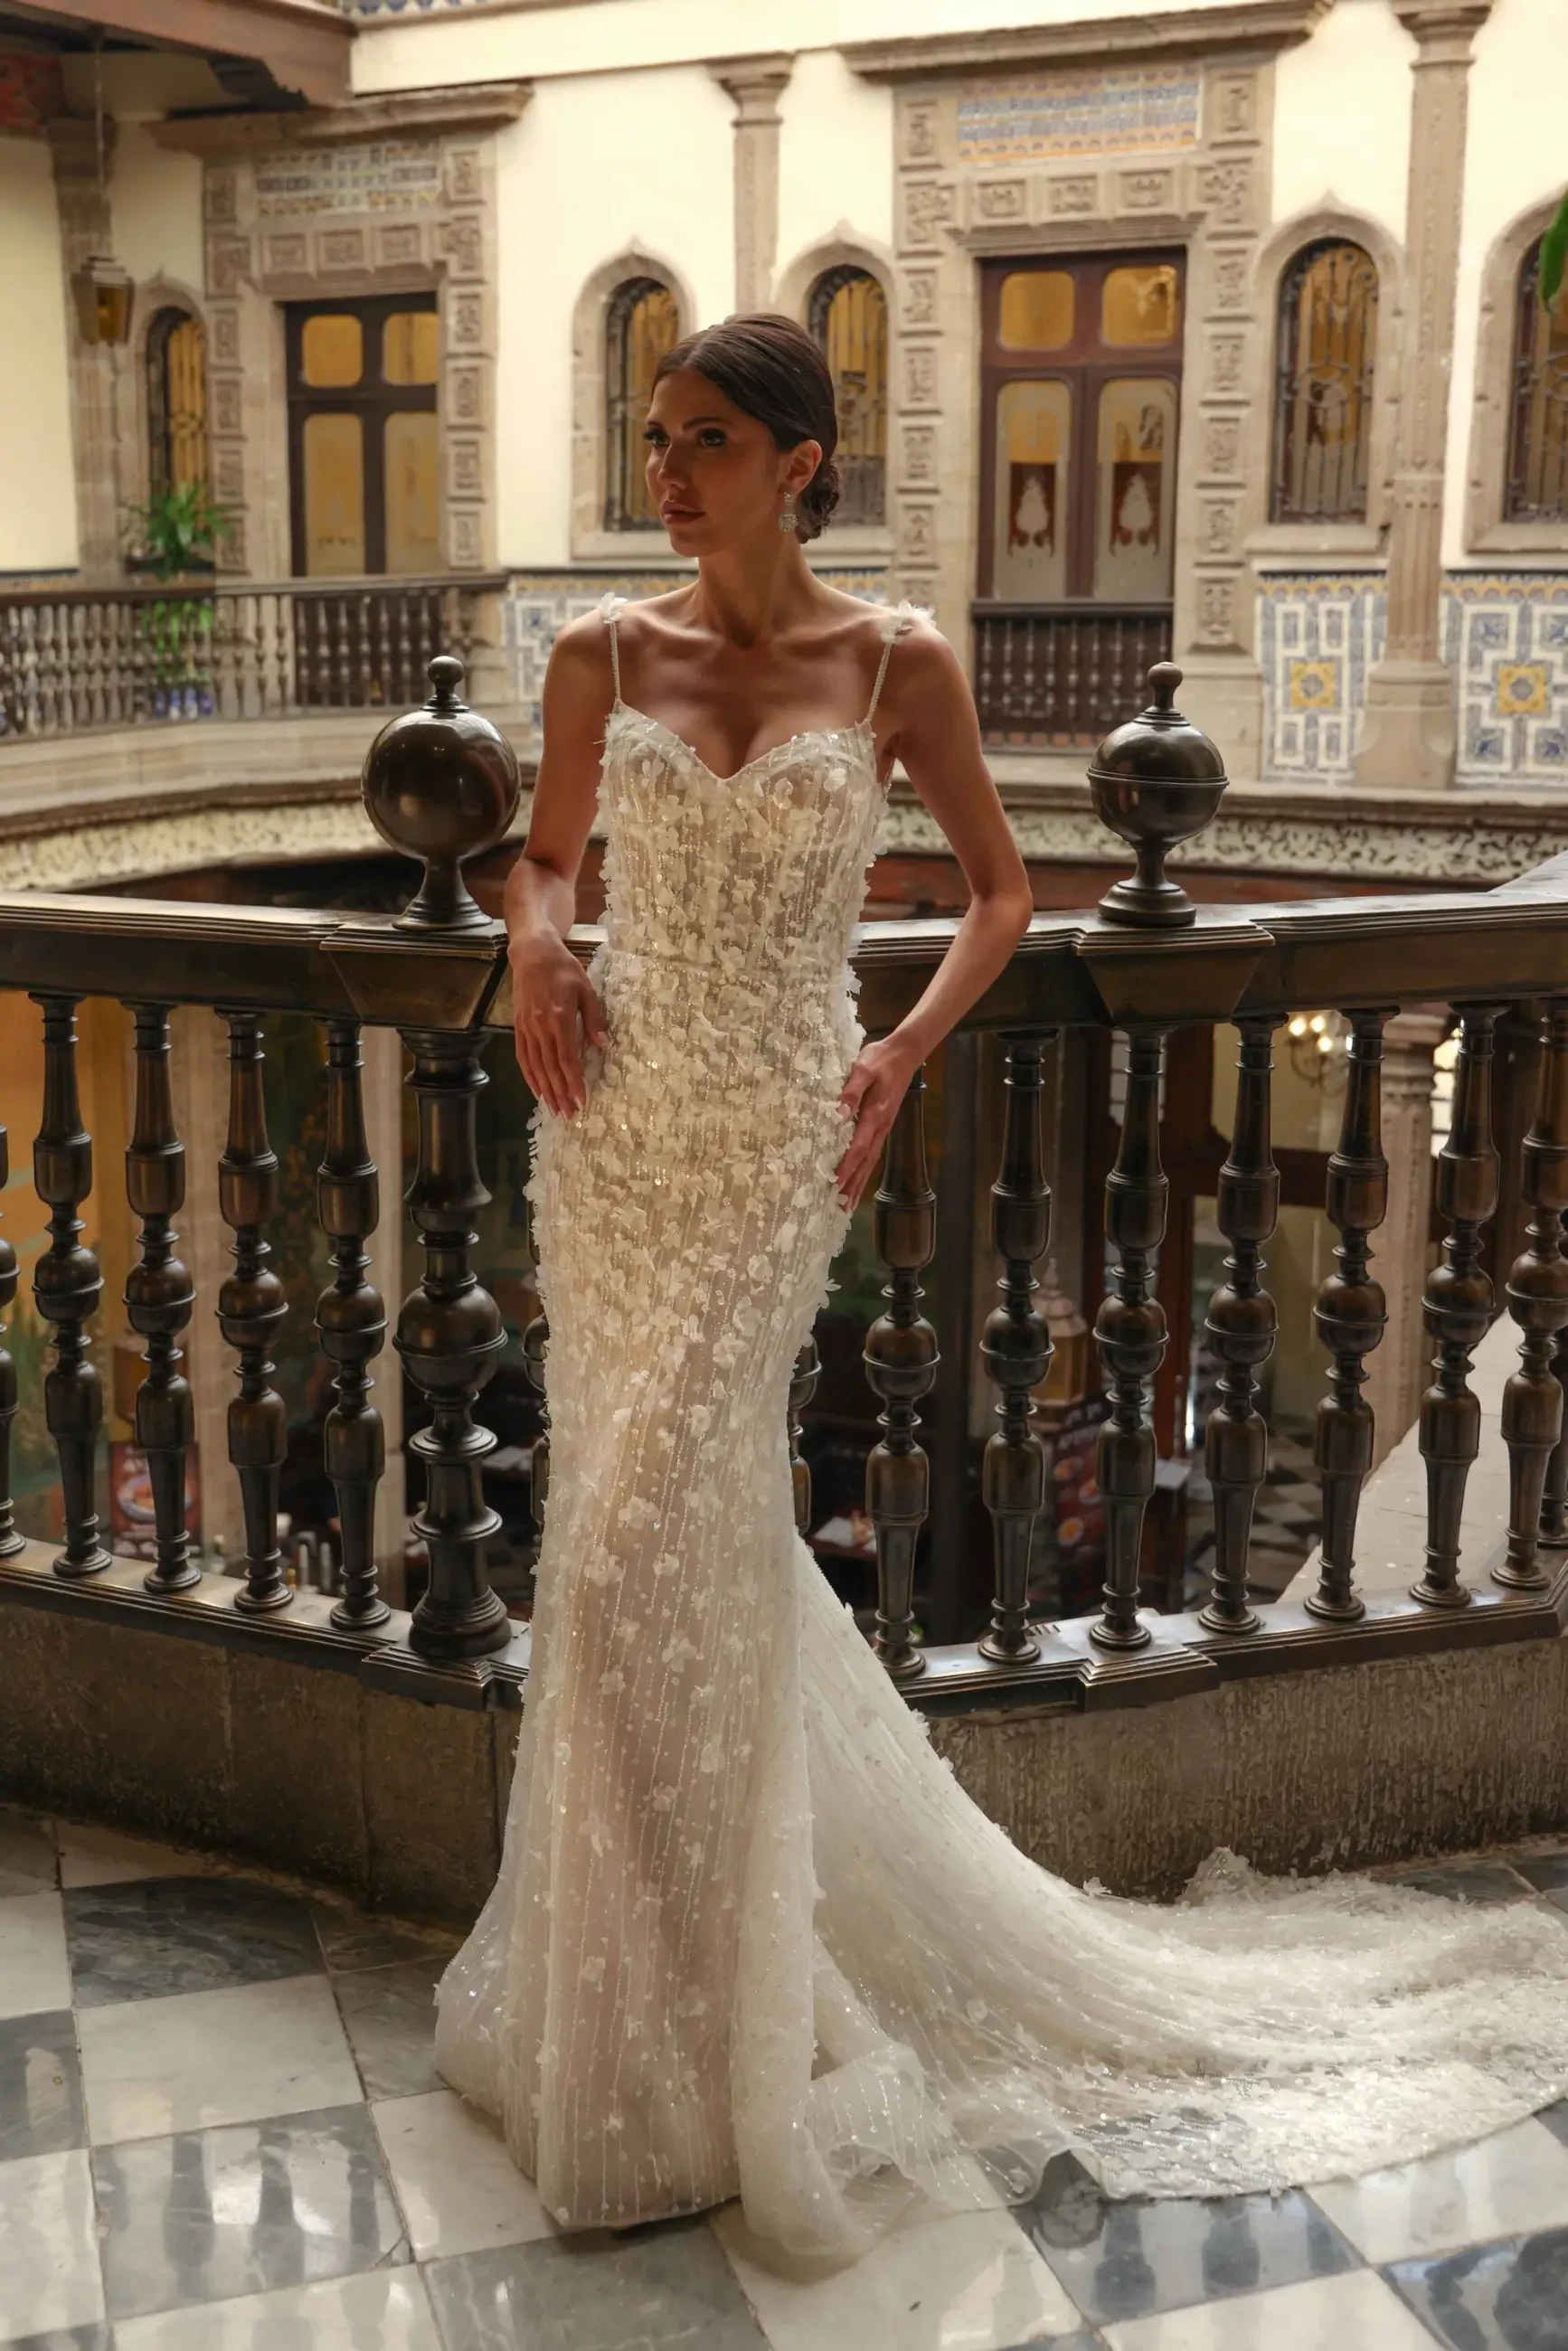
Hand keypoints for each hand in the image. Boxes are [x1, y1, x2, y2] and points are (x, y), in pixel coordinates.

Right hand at [510, 931, 608, 1116]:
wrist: (532, 953)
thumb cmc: (563, 968)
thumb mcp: (585, 989)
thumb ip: (593, 1019)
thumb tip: (603, 1045)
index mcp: (558, 1018)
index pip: (566, 1058)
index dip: (573, 1082)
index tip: (580, 1100)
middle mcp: (539, 1027)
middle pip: (550, 1068)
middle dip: (560, 1093)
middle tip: (569, 1114)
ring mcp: (526, 1028)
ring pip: (535, 1066)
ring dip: (545, 1090)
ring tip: (554, 1109)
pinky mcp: (518, 1027)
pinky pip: (523, 1056)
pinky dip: (529, 1075)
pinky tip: (536, 1089)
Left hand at [834, 1034, 922, 1211]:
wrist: (905, 1053)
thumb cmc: (880, 1058)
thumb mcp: (863, 1068)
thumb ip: (850, 1091)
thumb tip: (839, 1114)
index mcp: (875, 1115)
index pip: (859, 1146)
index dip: (847, 1166)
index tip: (836, 1184)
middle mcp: (881, 1127)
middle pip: (866, 1162)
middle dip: (853, 1185)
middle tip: (840, 1207)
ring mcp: (884, 1127)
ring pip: (870, 1161)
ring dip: (859, 1183)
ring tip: (848, 1204)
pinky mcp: (883, 1124)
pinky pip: (873, 1153)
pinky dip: (864, 1170)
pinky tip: (858, 1180)